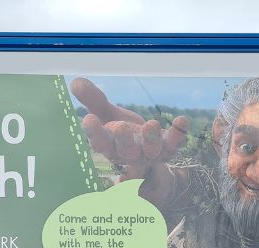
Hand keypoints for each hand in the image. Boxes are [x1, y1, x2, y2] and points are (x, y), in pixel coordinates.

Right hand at [70, 77, 188, 206]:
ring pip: (150, 150)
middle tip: (121, 127)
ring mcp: (150, 154)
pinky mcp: (168, 149)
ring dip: (151, 139)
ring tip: (151, 123)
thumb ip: (93, 100)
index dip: (94, 133)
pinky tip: (182, 120)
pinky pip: (174, 144)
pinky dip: (178, 133)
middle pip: (125, 151)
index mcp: (110, 146)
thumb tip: (76, 81)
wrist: (146, 148)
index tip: (88, 120)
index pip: (100, 142)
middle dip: (124, 140)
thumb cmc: (121, 131)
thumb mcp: (106, 113)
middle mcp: (129, 154)